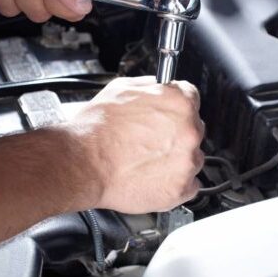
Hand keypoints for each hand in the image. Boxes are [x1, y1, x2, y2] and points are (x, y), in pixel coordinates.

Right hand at [73, 76, 204, 212]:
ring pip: (192, 158)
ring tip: (147, 161)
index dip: (175, 108)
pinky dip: (174, 183)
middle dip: (175, 134)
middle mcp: (189, 131)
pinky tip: (153, 177)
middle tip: (150, 141)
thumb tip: (159, 89)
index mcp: (178, 102)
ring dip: (176, 159)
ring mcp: (186, 162)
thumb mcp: (122, 89)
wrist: (83, 164)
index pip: (191, 99)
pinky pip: (189, 185)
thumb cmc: (97, 130)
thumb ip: (151, 87)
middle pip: (193, 129)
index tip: (168, 116)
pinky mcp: (180, 189)